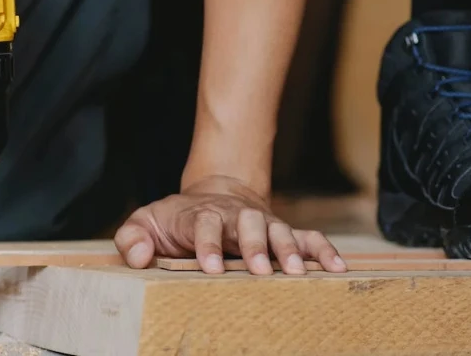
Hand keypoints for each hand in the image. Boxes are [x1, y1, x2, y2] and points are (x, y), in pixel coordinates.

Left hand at [113, 175, 346, 274]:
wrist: (209, 197)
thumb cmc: (173, 221)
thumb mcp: (144, 223)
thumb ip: (133, 237)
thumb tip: (139, 255)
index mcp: (200, 216)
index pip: (203, 226)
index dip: (207, 244)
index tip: (211, 268)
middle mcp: (235, 217)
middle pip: (247, 224)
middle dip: (255, 246)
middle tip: (260, 271)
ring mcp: (262, 222)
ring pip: (279, 229)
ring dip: (289, 249)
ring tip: (298, 273)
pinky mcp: (282, 232)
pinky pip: (308, 237)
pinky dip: (323, 250)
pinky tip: (337, 268)